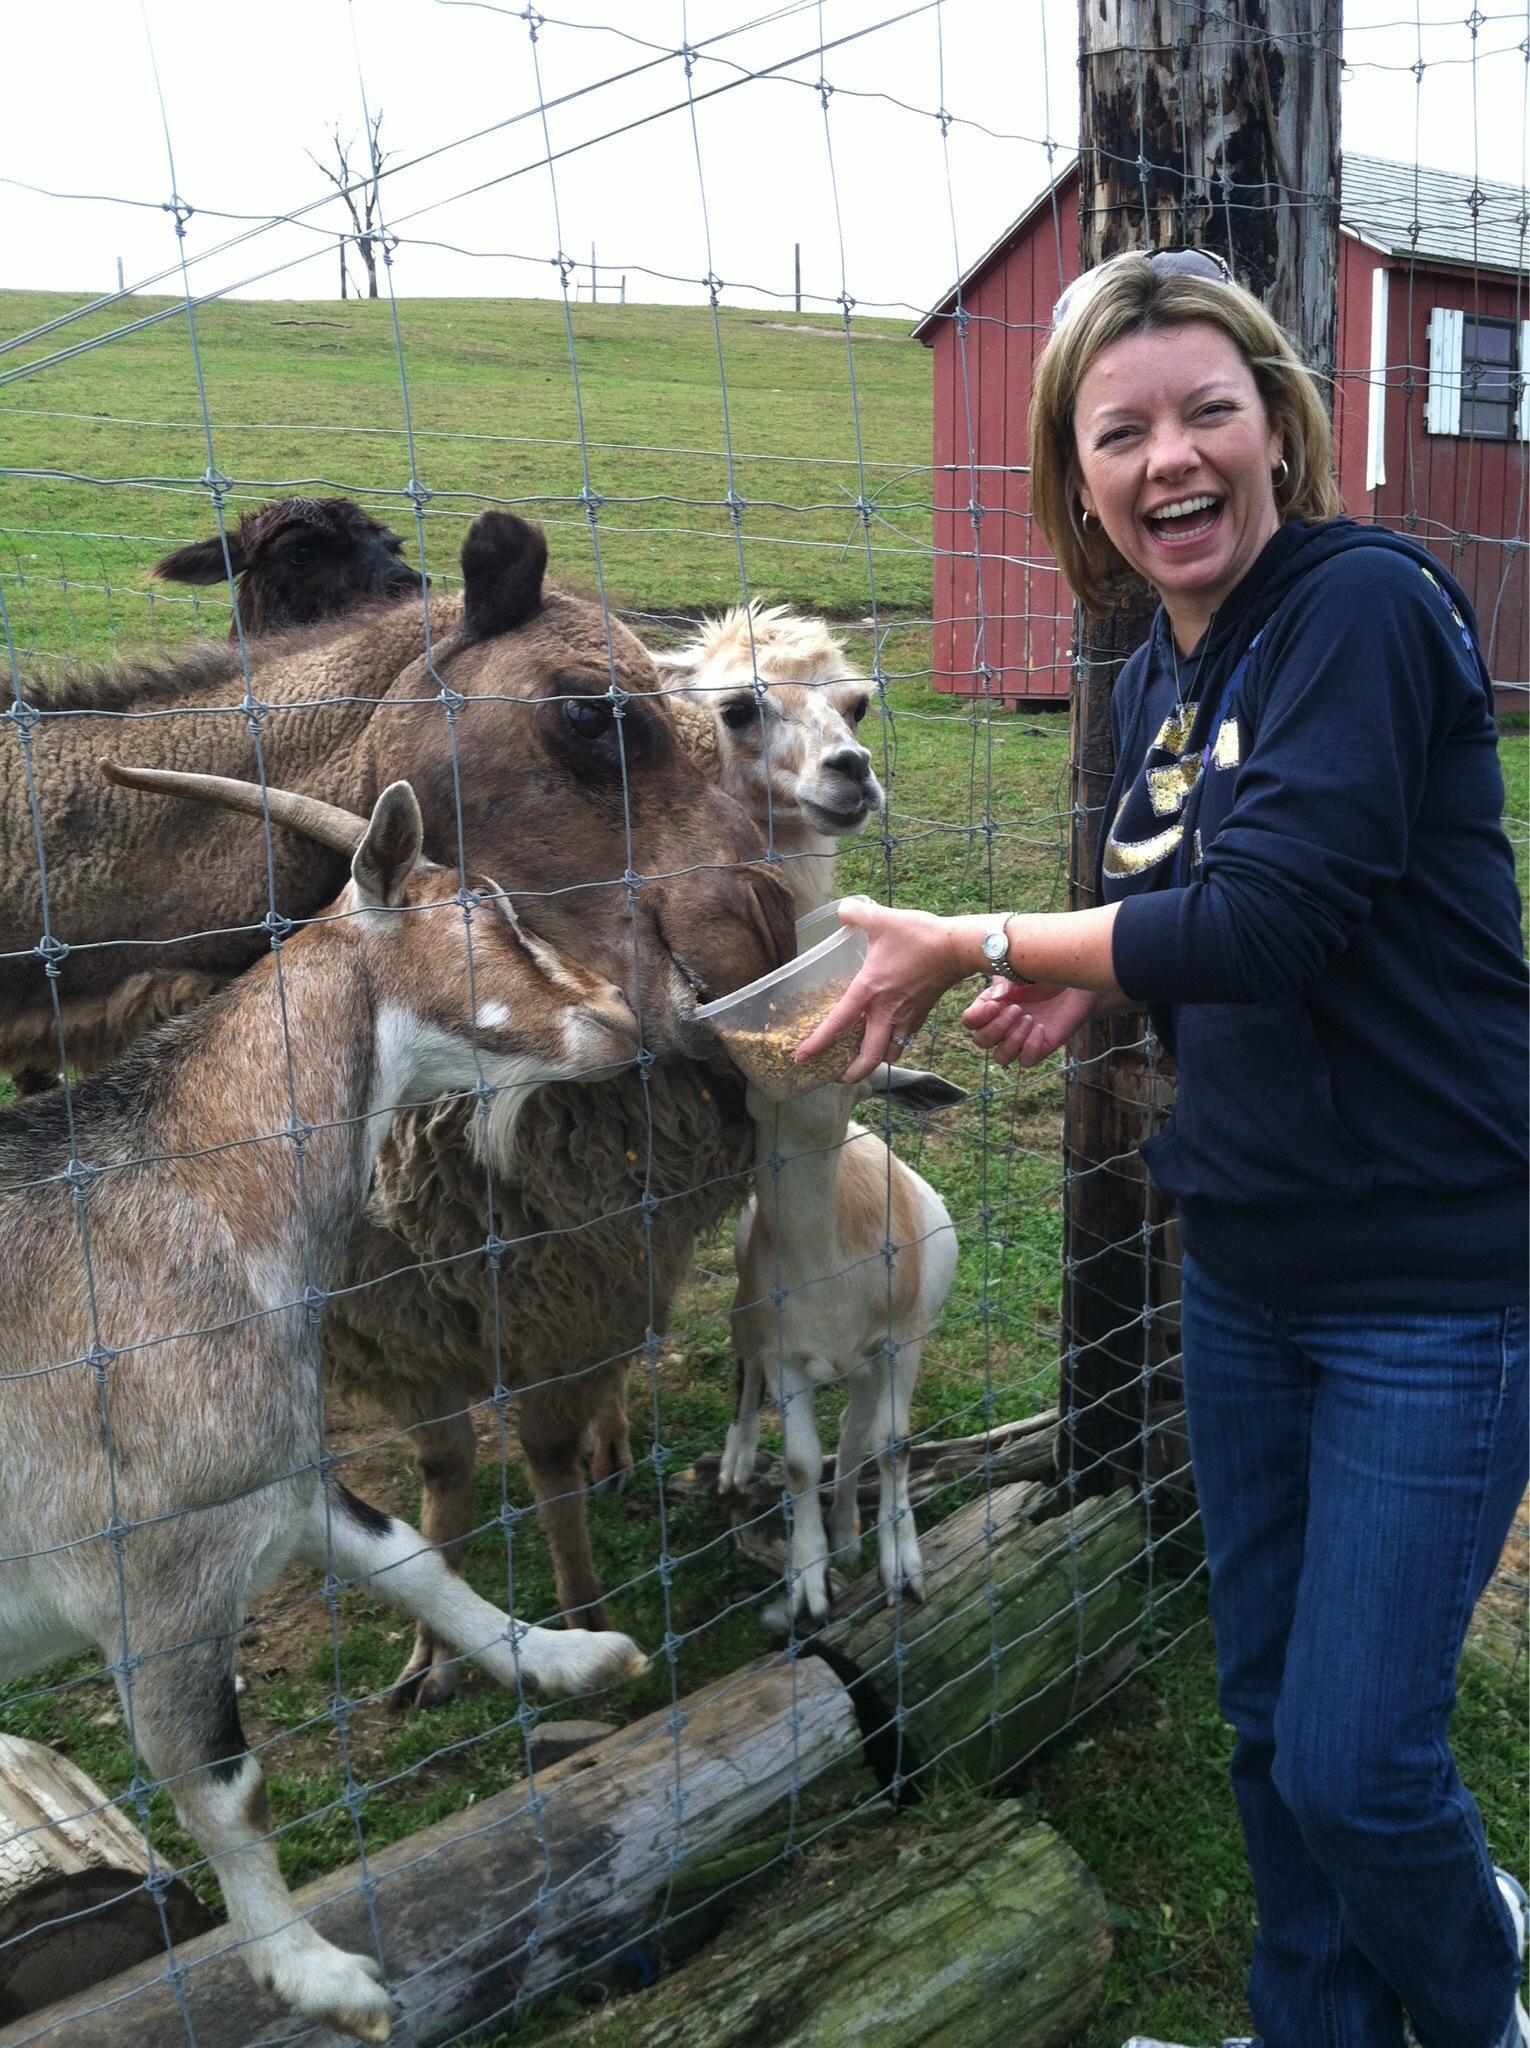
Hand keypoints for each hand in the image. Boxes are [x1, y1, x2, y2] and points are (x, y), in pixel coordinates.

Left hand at [794, 897, 970, 1083]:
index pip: (838, 1024)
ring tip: (862, 1058)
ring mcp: (906, 1018)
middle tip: (839, 1076)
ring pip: (890, 1053)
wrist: (957, 948)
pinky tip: (887, 1036)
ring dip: (875, 1060)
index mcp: (869, 992)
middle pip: (870, 1058)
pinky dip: (893, 1045)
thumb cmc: (919, 936)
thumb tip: (842, 909)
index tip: (802, 1058)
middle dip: (852, 1073)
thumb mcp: (882, 919)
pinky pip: (904, 1040)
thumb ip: (856, 913)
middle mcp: (886, 1012)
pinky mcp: (921, 1016)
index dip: (818, 1044)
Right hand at [961, 979, 1098, 1067]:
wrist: (1074, 983)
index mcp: (991, 1006)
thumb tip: (996, 998)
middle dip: (997, 1028)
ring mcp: (1020, 1039)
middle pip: (981, 1041)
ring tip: (1030, 1019)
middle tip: (1018, 1009)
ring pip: (1001, 1057)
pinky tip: (1042, 1028)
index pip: (970, 1021)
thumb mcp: (1022, 972)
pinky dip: (1031, 1048)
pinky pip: (1026, 1061)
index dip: (978, 1017)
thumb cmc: (1045, 974)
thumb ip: (1005, 983)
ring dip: (1013, 1040)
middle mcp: (1002, 1025)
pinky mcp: (1039, 1048)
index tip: (996, 1004)